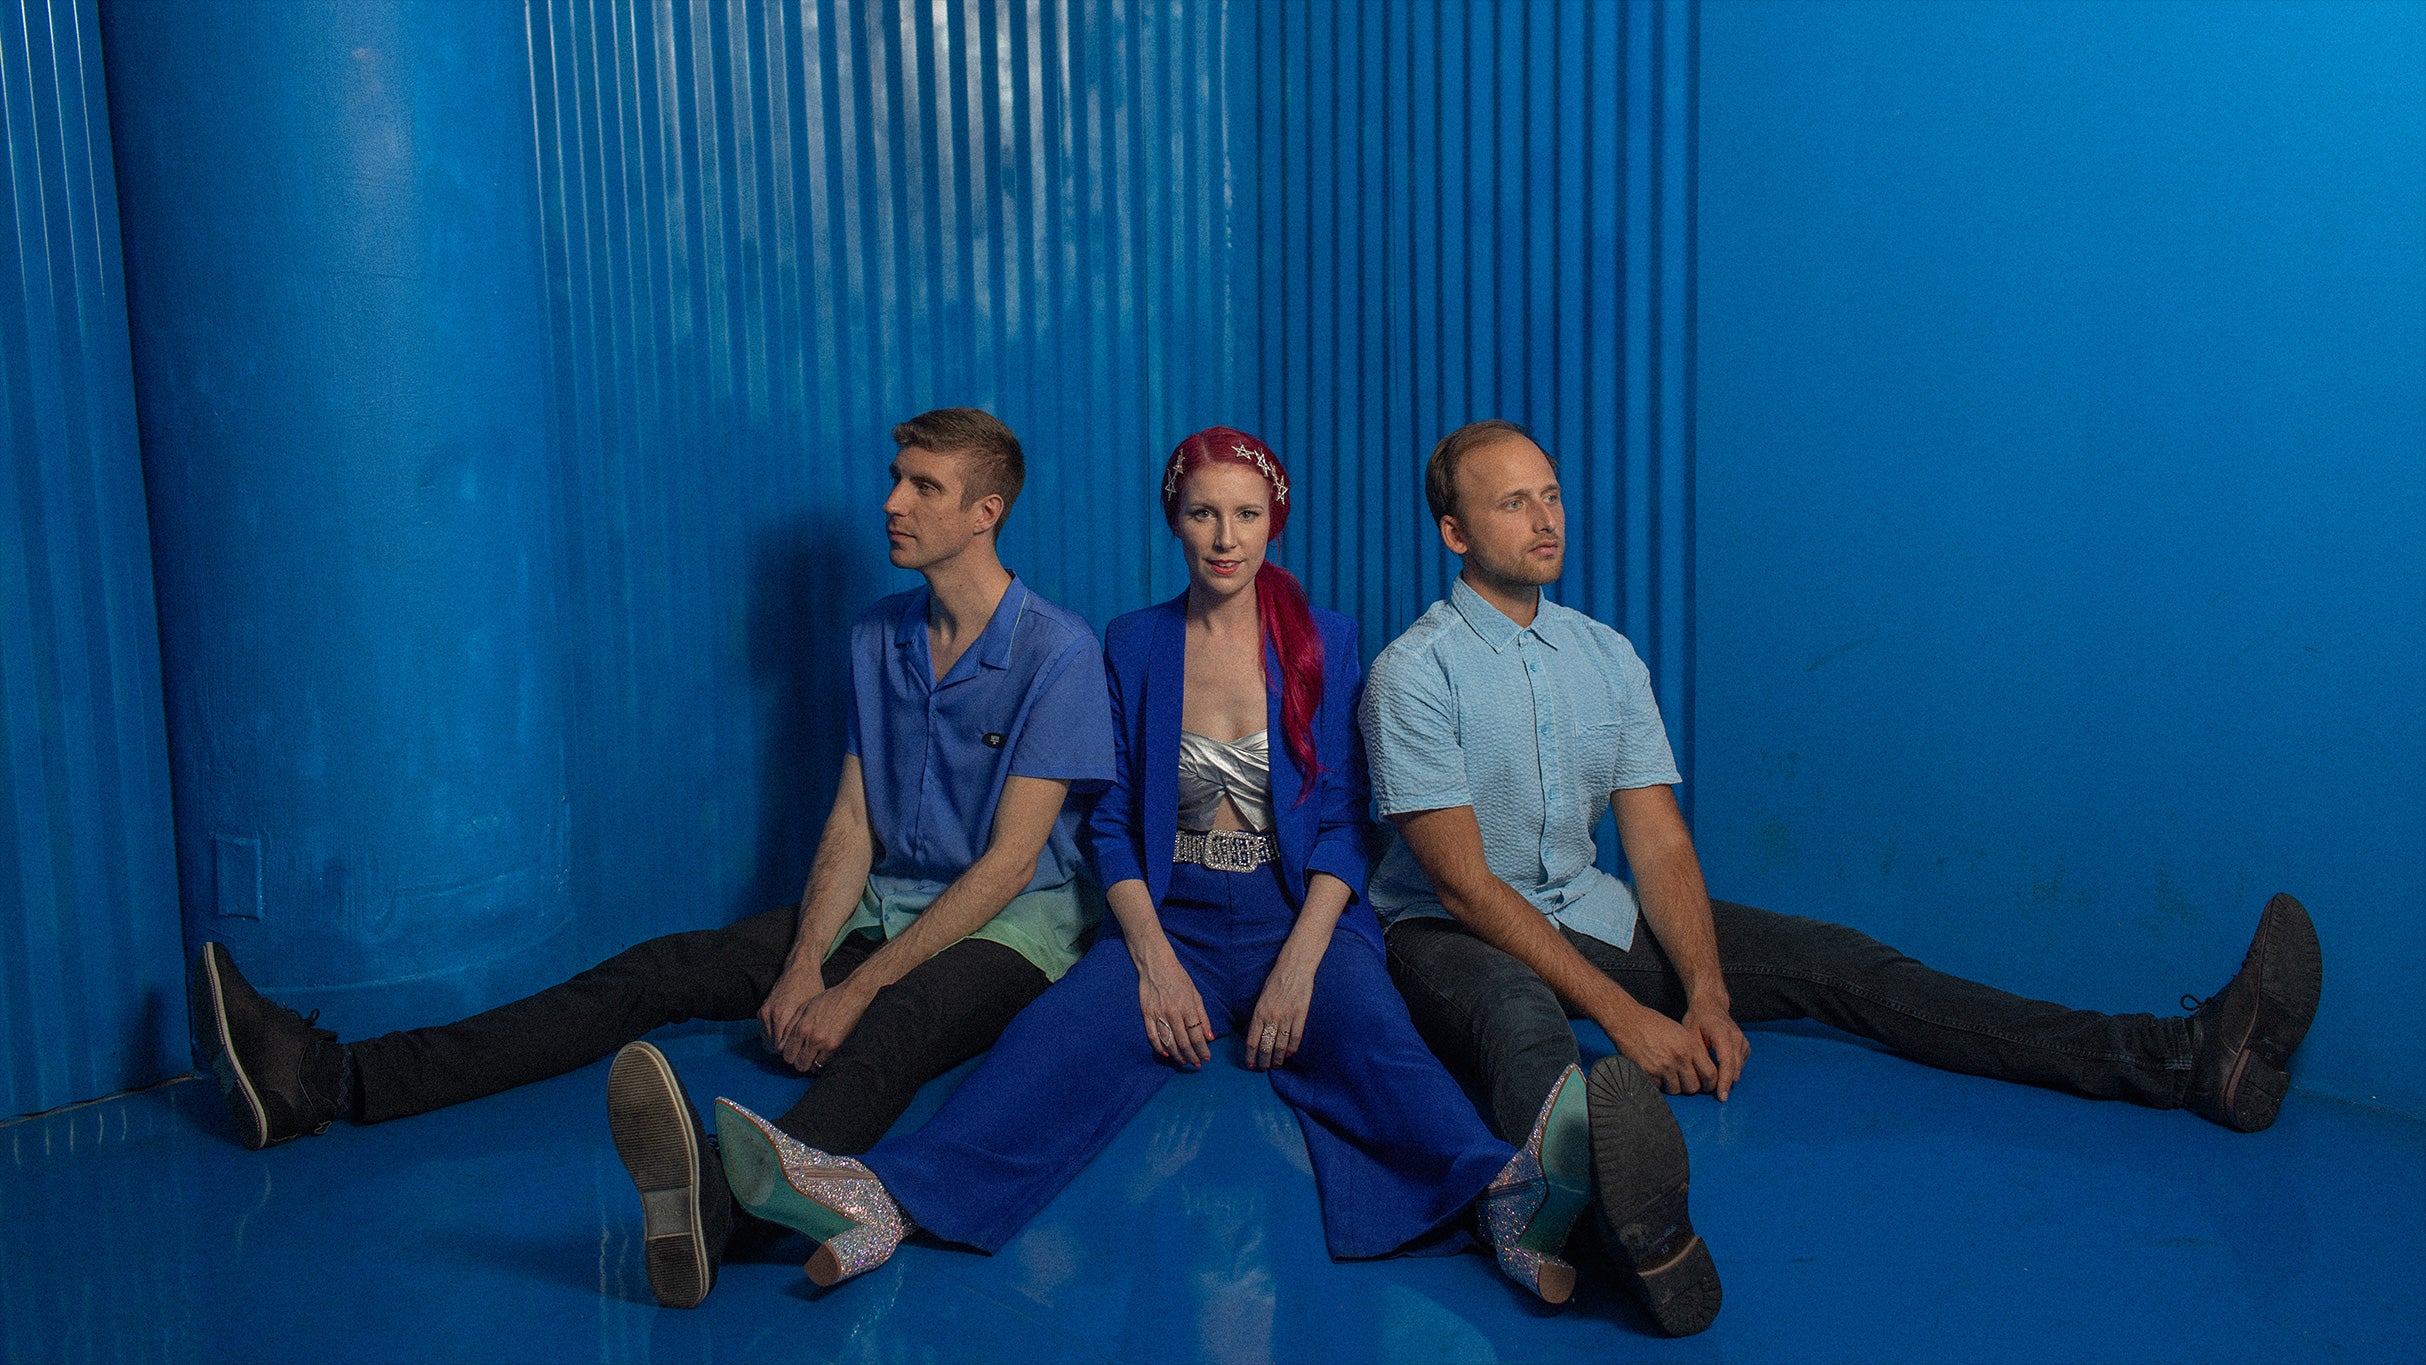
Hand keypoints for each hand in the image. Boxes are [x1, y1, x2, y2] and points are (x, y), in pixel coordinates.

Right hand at [757, 958, 826, 1063]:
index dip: (794, 1055)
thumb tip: (809, 1051)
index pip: (784, 1048)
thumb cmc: (811, 988)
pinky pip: (763, 1033)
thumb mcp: (812, 1010)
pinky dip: (772, 1038)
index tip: (802, 1057)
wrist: (799, 969)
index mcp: (784, 1015)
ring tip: (792, 1047)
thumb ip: (806, 1031)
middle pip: (774, 1048)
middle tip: (798, 1054)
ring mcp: (764, 1013)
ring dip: (777, 1047)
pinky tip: (784, 1038)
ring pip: (767, 1042)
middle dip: (785, 1053)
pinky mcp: (761, 1011)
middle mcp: (771, 1015)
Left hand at [783, 982, 875, 1072]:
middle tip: (802, 1056)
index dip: (788, 1054)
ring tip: (811, 1057)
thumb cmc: (827, 1000)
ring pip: (807, 1066)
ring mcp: (822, 1042)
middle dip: (797, 1061)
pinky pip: (821, 1064)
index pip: (785, 1052)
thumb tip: (782, 1045)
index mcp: (800, 1027)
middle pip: (795, 1062)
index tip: (793, 1053)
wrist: (850, 996)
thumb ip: (791, 1027)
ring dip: (808, 1064)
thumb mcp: (804, 1008)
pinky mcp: (834, 1046)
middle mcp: (809, 1037)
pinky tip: (820, 1057)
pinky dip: (819, 1064)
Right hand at [1135, 951, 1213, 1068]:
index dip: (1202, 1050)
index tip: (1206, 1058)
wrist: (1156, 965)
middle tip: (1197, 1064)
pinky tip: (1166, 1054)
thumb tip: (1209, 1037)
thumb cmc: (1179, 978)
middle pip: (1183, 1042)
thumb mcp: (1196, 994)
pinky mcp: (1146, 1014)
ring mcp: (1158, 1015)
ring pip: (1168, 1043)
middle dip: (1192, 1056)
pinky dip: (1159, 1048)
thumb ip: (1203, 1016)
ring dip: (1177, 1055)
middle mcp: (1173, 1013)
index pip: (1196, 1036)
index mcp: (1187, 1007)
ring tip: (1184, 1061)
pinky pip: (1152, 1036)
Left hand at [1245, 960, 1314, 1070]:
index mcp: (1259, 1013)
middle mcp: (1272, 1017)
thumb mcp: (1261, 999)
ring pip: (1281, 1045)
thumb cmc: (1276, 981)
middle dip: (1263, 1061)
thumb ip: (1259, 1017)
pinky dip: (1292, 1048)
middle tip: (1263, 1068)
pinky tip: (1289, 1054)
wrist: (1294, 968)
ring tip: (1276, 1066)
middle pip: (1266, 1047)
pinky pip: (1295, 1037)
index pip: (1252, 1041)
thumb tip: (1257, 1036)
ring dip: (1278, 1059)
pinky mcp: (1301, 1015)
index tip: (1250, 1065)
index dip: (1250, 1056)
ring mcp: (1287, 1017)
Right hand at [1603, 1002, 1721, 1096]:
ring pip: (1677, 1090)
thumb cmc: (1652, 1024)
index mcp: (1690, 1046)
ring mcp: (1663, 1066)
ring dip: (1674, 1086)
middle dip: (1690, 1086)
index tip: (1706, 1085)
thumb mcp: (1680, 1032)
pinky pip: (1660, 1088)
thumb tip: (1703, 1068)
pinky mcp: (1649, 1072)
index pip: (1710, 1074)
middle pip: (1694, 1087)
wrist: (1628, 1021)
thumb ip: (1693, 1050)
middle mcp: (1679, 1057)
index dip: (1710, 1084)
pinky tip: (1656, 1073)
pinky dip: (1659, 1084)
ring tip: (1668, 1076)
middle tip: (1684, 1081)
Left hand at [1683, 1000, 1749, 1100]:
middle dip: (1727, 1084)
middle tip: (1718, 1098)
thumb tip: (1700, 1075)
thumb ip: (1697, 1053)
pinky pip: (1741, 1064)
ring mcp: (1743, 1041)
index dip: (1724, 1081)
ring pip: (1739, 1067)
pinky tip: (1722, 1074)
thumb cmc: (1697, 1019)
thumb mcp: (1690, 1033)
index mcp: (1722, 1032)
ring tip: (1717, 1088)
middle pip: (1735, 1067)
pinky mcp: (1745, 1046)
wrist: (1710, 1005)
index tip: (1721, 1096)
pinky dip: (1732, 1071)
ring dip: (1729, 1079)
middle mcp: (1736, 1037)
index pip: (1726, 1062)